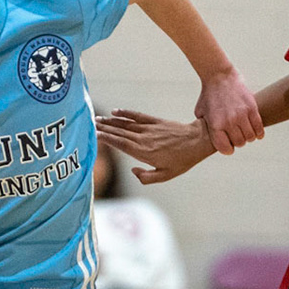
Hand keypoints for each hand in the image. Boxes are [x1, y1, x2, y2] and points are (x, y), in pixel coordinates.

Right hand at [98, 108, 215, 184]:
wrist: (197, 142)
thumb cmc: (182, 161)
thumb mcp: (166, 176)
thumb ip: (146, 177)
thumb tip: (133, 170)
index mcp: (144, 153)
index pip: (120, 144)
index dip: (107, 139)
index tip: (95, 135)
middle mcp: (144, 139)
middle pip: (120, 132)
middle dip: (104, 128)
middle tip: (91, 125)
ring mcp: (149, 129)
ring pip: (126, 124)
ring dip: (111, 121)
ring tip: (98, 119)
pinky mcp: (155, 122)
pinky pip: (137, 116)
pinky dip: (126, 113)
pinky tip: (116, 111)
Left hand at [195, 68, 263, 153]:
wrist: (219, 76)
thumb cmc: (208, 95)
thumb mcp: (200, 113)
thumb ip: (205, 127)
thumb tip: (212, 139)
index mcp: (215, 125)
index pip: (226, 149)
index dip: (228, 149)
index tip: (229, 145)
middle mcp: (229, 122)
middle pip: (240, 143)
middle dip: (238, 141)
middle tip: (237, 135)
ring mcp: (241, 115)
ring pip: (250, 137)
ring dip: (249, 137)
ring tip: (246, 132)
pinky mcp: (252, 108)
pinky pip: (259, 127)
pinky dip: (259, 132)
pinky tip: (257, 132)